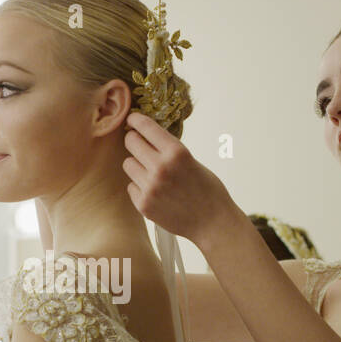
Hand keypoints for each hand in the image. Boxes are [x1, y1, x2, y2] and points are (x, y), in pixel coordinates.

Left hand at [123, 112, 240, 247]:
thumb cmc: (207, 189)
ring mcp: (150, 187)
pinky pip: (131, 185)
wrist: (212, 223)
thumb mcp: (191, 161)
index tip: (132, 118)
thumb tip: (145, 136)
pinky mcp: (143, 204)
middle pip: (131, 142)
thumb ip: (169, 150)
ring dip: (137, 165)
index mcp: (176, 152)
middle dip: (134, 140)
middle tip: (139, 144)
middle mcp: (160, 167)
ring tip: (152, 173)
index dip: (136, 120)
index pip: (145, 127)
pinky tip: (156, 192)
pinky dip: (139, 186)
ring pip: (127, 164)